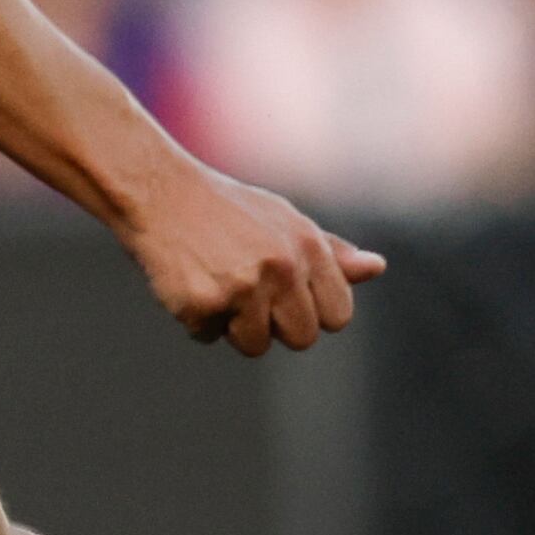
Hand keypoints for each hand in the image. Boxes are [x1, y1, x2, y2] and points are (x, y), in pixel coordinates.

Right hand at [118, 156, 383, 354]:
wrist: (157, 190)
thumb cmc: (224, 207)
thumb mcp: (282, 220)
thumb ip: (329, 252)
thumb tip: (376, 268)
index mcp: (307, 247)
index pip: (337, 316)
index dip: (310, 312)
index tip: (283, 295)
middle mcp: (281, 268)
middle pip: (300, 338)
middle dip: (273, 325)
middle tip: (244, 292)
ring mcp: (242, 288)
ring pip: (254, 344)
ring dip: (232, 326)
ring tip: (213, 285)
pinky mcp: (202, 303)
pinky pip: (207, 336)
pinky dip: (195, 319)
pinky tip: (186, 284)